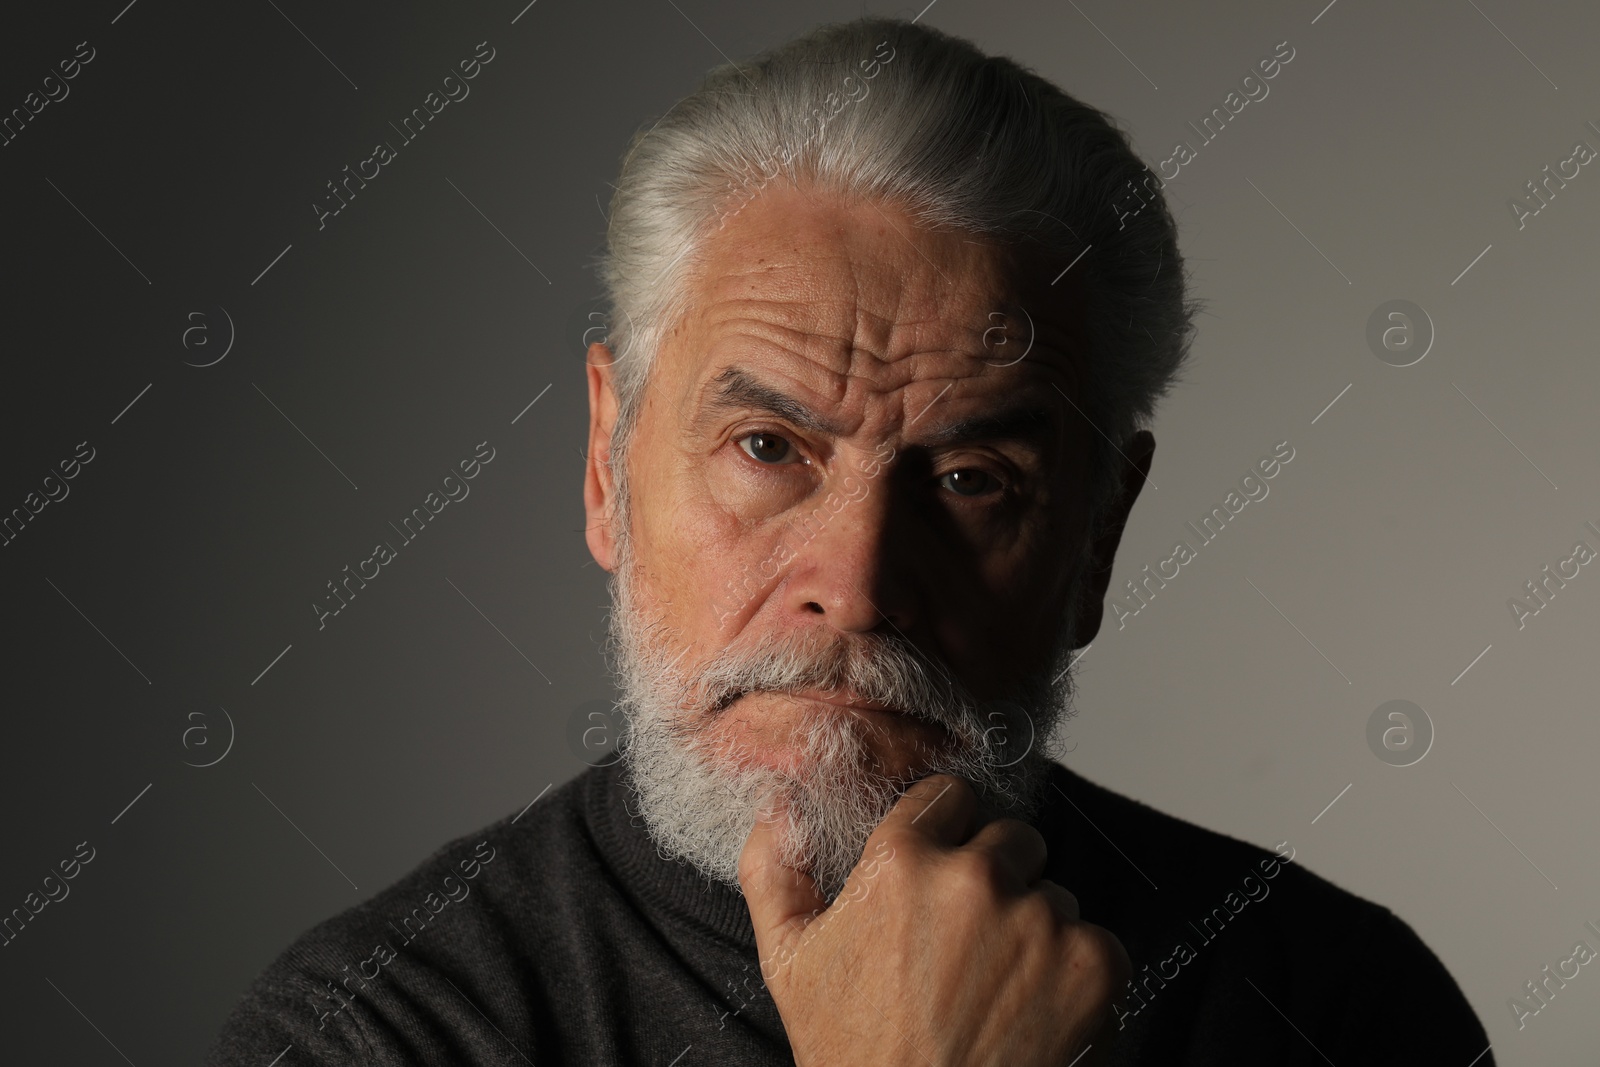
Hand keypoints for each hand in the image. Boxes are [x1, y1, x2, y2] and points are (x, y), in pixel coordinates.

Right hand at [739, 774, 1130, 1066]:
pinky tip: (1035, 1010)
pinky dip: (1076, 973)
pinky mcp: (1092, 962)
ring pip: (1054, 893)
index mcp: (901, 862)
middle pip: (1012, 839)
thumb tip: (778, 810)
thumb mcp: (789, 963)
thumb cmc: (856, 1055)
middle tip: (971, 942)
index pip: (950, 796)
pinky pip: (1096, 939)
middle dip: (998, 878)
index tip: (943, 869)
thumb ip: (772, 872)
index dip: (947, 832)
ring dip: (1036, 929)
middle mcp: (975, 877)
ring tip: (998, 988)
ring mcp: (1040, 918)